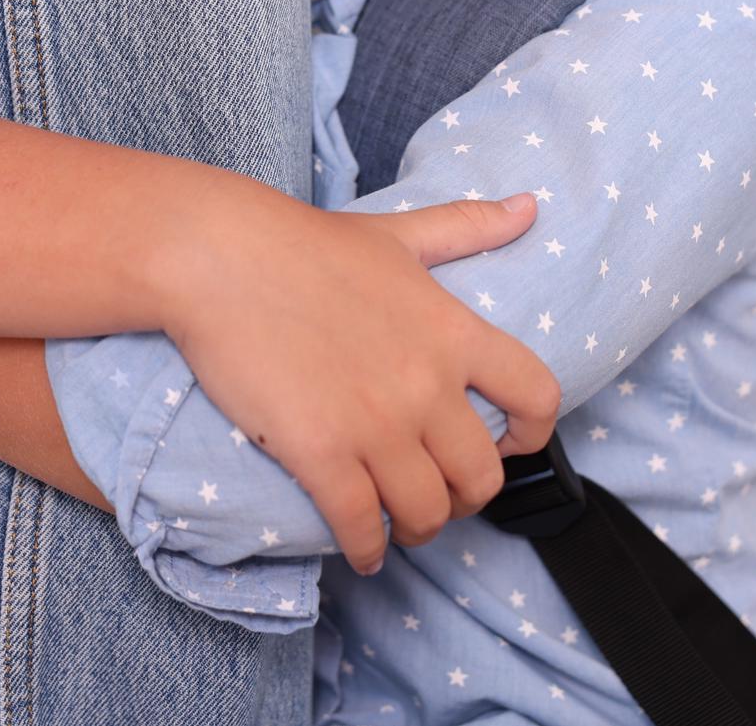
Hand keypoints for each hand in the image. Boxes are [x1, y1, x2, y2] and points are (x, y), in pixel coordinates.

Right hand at [155, 190, 560, 576]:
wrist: (219, 258)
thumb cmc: (304, 243)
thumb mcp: (398, 233)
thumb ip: (467, 226)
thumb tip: (530, 206)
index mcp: (452, 332)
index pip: (536, 398)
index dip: (531, 435)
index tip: (508, 443)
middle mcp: (426, 386)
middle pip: (482, 476)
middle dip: (464, 496)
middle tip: (437, 492)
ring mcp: (374, 425)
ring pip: (427, 512)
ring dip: (418, 528)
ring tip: (397, 524)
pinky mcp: (320, 454)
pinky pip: (361, 526)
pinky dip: (366, 549)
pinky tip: (360, 549)